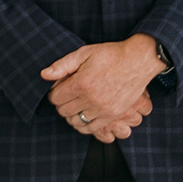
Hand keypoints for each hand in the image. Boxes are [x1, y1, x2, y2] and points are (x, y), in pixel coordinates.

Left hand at [42, 36, 166, 139]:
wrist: (138, 61)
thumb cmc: (111, 55)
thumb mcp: (85, 53)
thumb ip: (62, 65)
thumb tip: (44, 75)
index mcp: (81, 83)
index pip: (55, 98)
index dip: (55, 92)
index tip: (62, 87)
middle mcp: (90, 98)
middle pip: (63, 111)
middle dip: (63, 103)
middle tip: (70, 95)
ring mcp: (102, 108)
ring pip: (75, 121)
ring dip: (72, 114)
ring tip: (77, 104)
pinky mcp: (112, 114)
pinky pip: (91, 128)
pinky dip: (84, 125)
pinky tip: (85, 115)